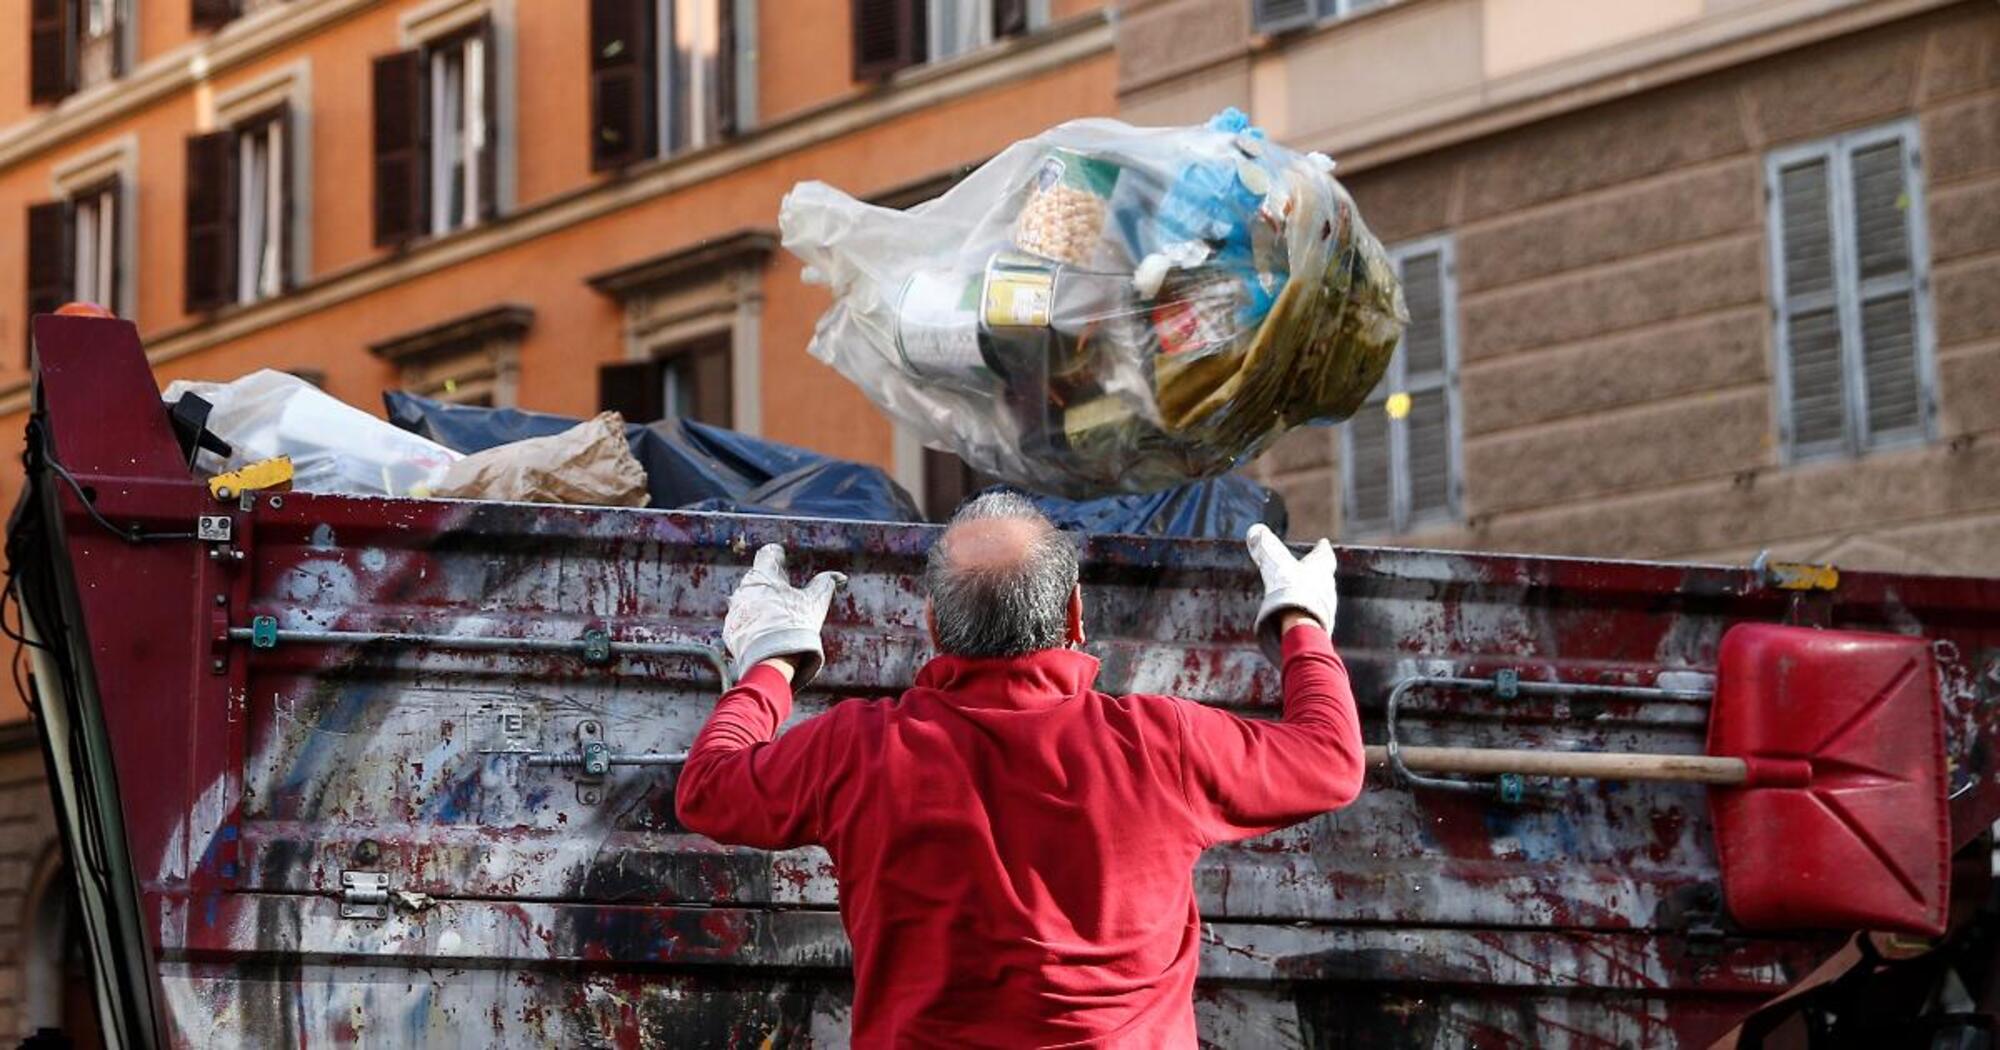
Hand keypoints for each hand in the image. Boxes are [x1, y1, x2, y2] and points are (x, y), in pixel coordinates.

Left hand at [723, 545, 844, 686]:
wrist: (772, 659)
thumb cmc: (796, 625)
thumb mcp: (815, 602)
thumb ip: (825, 583)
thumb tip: (839, 577)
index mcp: (763, 575)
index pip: (767, 553)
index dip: (777, 555)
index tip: (783, 559)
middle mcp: (744, 588)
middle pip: (757, 577)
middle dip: (770, 583)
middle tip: (784, 593)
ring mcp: (735, 609)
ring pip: (747, 598)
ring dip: (759, 603)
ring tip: (776, 617)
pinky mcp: (730, 629)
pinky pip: (741, 619)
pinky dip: (752, 622)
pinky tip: (765, 632)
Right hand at [1245, 524, 1335, 664]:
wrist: (1301, 622)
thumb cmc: (1290, 587)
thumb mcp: (1274, 562)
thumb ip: (1265, 546)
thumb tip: (1256, 530)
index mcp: (1321, 566)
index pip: (1324, 554)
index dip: (1321, 548)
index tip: (1323, 543)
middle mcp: (1328, 584)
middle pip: (1325, 574)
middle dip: (1317, 570)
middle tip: (1309, 567)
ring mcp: (1327, 605)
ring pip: (1321, 594)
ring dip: (1312, 592)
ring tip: (1300, 592)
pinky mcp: (1322, 623)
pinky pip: (1315, 613)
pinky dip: (1308, 609)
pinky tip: (1299, 613)